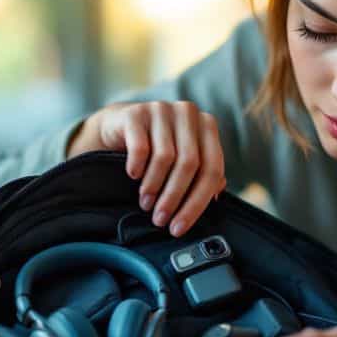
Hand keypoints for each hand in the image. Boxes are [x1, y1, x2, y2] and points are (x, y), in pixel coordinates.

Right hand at [67, 100, 226, 236]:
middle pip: (189, 164)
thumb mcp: (184, 159)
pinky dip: (138, 167)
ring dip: (154, 187)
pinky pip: (140, 147)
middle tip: (161, 220)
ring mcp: (162, 109)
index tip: (181, 227)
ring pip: (165, 157)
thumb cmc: (158, 149)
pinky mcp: (137, 112)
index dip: (198, 202)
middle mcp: (188, 113)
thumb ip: (203, 174)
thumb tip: (216, 197)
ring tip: (146, 204)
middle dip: (174, 198)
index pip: (212, 168)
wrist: (121, 126)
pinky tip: (134, 177)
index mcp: (207, 126)